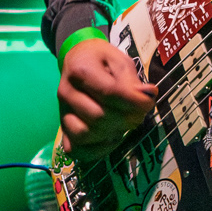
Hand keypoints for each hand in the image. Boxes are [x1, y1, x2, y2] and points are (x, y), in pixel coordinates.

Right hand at [58, 34, 154, 158]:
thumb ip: (132, 80)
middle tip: (139, 114)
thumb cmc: (102, 60)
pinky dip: (97, 150)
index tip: (149, 101)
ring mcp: (62, 113)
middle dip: (126, 119)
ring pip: (84, 135)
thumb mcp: (120, 60)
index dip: (134, 102)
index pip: (109, 93)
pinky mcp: (63, 130)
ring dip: (111, 134)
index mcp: (80, 70)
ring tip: (124, 124)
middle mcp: (66, 93)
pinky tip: (112, 138)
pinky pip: (76, 149)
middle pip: (98, 117)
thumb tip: (148, 96)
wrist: (78, 60)